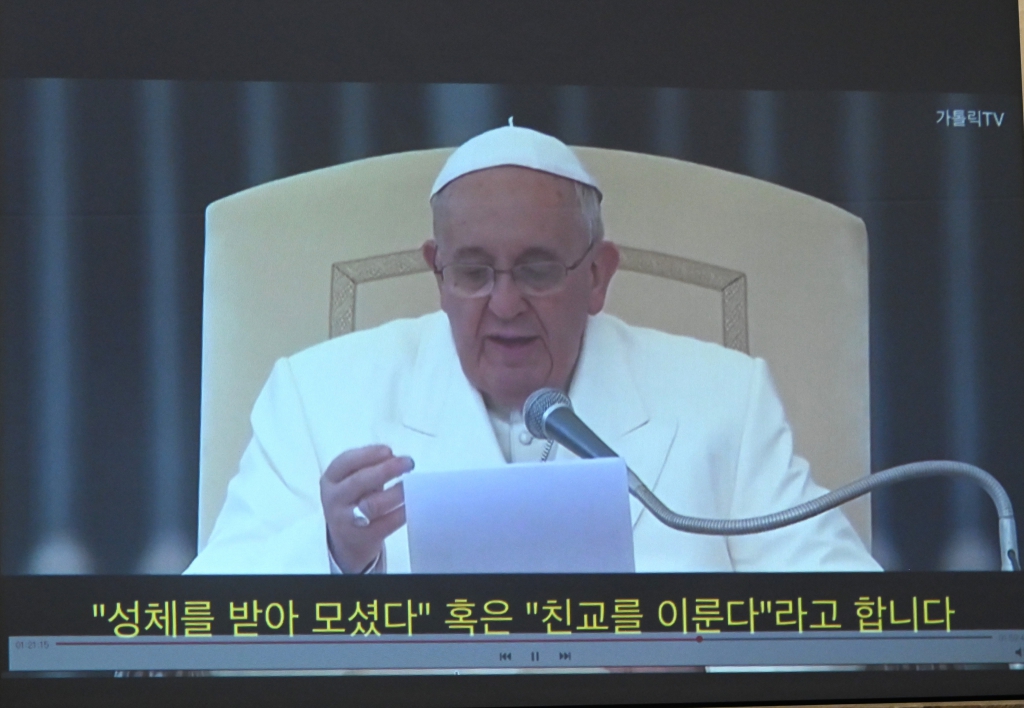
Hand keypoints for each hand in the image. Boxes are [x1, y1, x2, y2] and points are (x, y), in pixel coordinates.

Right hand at [320, 445, 411, 572]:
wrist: (347, 540)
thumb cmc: (355, 500)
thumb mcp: (352, 481)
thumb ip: (370, 467)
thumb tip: (397, 459)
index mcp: (330, 479)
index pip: (345, 462)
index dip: (368, 454)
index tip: (389, 451)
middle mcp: (334, 499)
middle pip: (359, 481)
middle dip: (386, 470)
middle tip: (408, 463)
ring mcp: (346, 520)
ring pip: (372, 504)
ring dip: (396, 492)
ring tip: (413, 485)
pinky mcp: (363, 538)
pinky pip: (387, 523)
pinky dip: (402, 512)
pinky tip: (414, 504)